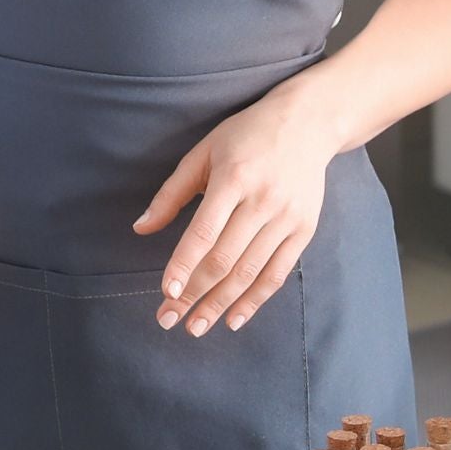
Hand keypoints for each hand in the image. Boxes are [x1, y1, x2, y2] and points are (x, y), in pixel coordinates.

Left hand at [135, 75, 343, 335]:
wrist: (309, 122)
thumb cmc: (246, 135)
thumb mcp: (203, 153)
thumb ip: (171, 194)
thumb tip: (141, 229)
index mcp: (233, 178)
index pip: (203, 233)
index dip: (183, 266)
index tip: (165, 293)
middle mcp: (262, 201)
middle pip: (224, 259)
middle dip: (194, 294)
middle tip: (168, 319)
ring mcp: (287, 218)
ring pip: (250, 272)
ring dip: (220, 304)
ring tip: (195, 327)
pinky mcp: (304, 230)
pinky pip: (277, 273)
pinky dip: (255, 300)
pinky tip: (233, 319)